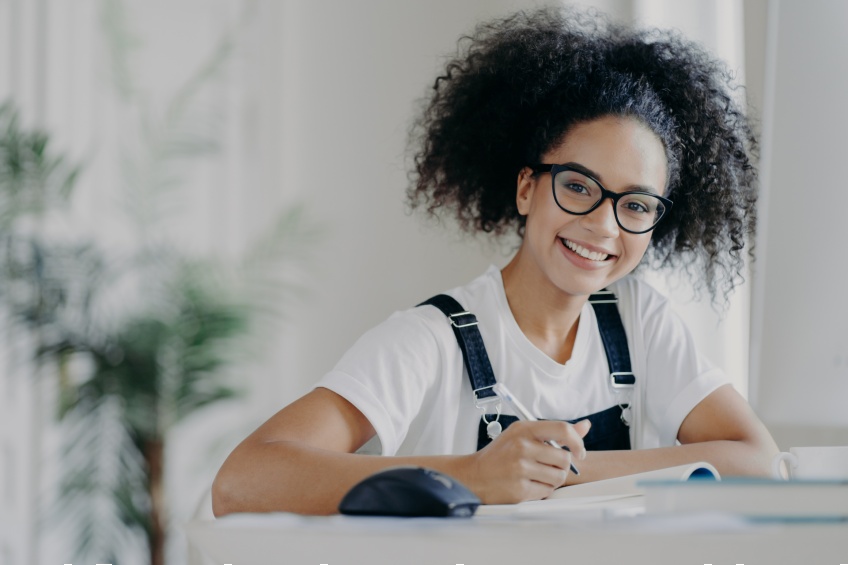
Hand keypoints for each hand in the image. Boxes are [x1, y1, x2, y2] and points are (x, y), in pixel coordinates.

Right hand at [463, 419, 590, 503]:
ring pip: (559, 477)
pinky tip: (528, 484)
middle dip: (561, 465)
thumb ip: (554, 432)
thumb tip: (585, 426)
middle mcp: (522, 447)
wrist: (474, 476)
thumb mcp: (522, 434)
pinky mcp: (520, 490)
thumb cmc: (501, 454)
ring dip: (553, 479)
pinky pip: (547, 491)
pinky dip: (542, 490)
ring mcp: (520, 469)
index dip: (577, 442)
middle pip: (565, 458)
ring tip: (537, 475)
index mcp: (524, 429)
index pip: (562, 430)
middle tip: (548, 466)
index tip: (579, 452)